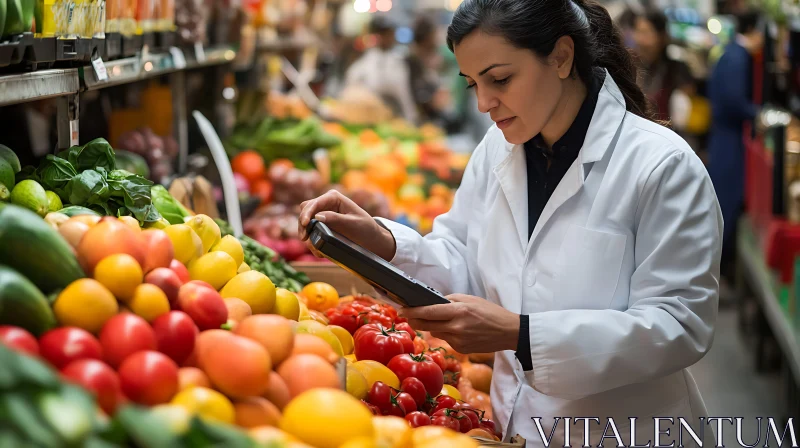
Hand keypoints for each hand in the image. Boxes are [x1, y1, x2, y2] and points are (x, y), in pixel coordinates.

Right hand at [298, 190, 395, 260]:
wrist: (370, 239)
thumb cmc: (365, 228)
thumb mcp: (353, 224)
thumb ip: (336, 219)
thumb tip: (318, 216)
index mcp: (334, 198)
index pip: (315, 203)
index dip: (307, 213)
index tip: (305, 223)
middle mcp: (326, 203)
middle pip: (305, 209)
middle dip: (303, 223)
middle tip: (305, 238)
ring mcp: (322, 213)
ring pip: (305, 220)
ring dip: (306, 233)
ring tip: (315, 248)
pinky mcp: (322, 224)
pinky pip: (310, 230)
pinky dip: (311, 240)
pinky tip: (318, 250)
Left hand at [398, 294, 519, 353]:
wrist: (509, 332)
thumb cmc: (491, 312)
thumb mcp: (470, 299)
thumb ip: (450, 300)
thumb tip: (432, 302)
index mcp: (459, 311)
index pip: (429, 311)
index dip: (413, 311)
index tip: (401, 309)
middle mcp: (456, 328)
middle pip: (426, 325)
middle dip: (415, 320)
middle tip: (407, 315)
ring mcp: (458, 341)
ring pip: (436, 332)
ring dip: (434, 325)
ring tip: (444, 319)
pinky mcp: (461, 349)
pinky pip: (446, 340)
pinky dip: (447, 333)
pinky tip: (458, 329)